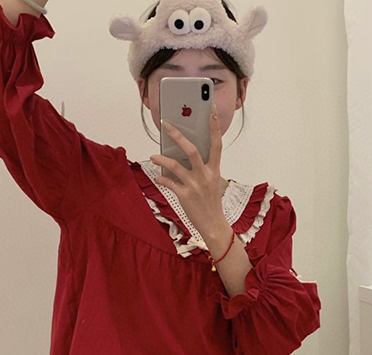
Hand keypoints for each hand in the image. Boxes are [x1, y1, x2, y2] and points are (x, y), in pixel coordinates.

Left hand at [149, 108, 226, 240]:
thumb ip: (202, 169)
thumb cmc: (210, 203)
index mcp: (214, 170)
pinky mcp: (184, 196)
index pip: (216, 145)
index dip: (214, 128)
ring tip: (154, 157)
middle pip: (191, 150)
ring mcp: (194, 185)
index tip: (211, 112)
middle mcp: (205, 175)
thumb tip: (183, 156)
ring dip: (161, 159)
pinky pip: (169, 183)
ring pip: (175, 165)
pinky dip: (162, 179)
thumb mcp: (212, 183)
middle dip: (177, 136)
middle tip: (166, 125)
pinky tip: (158, 178)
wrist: (213, 225)